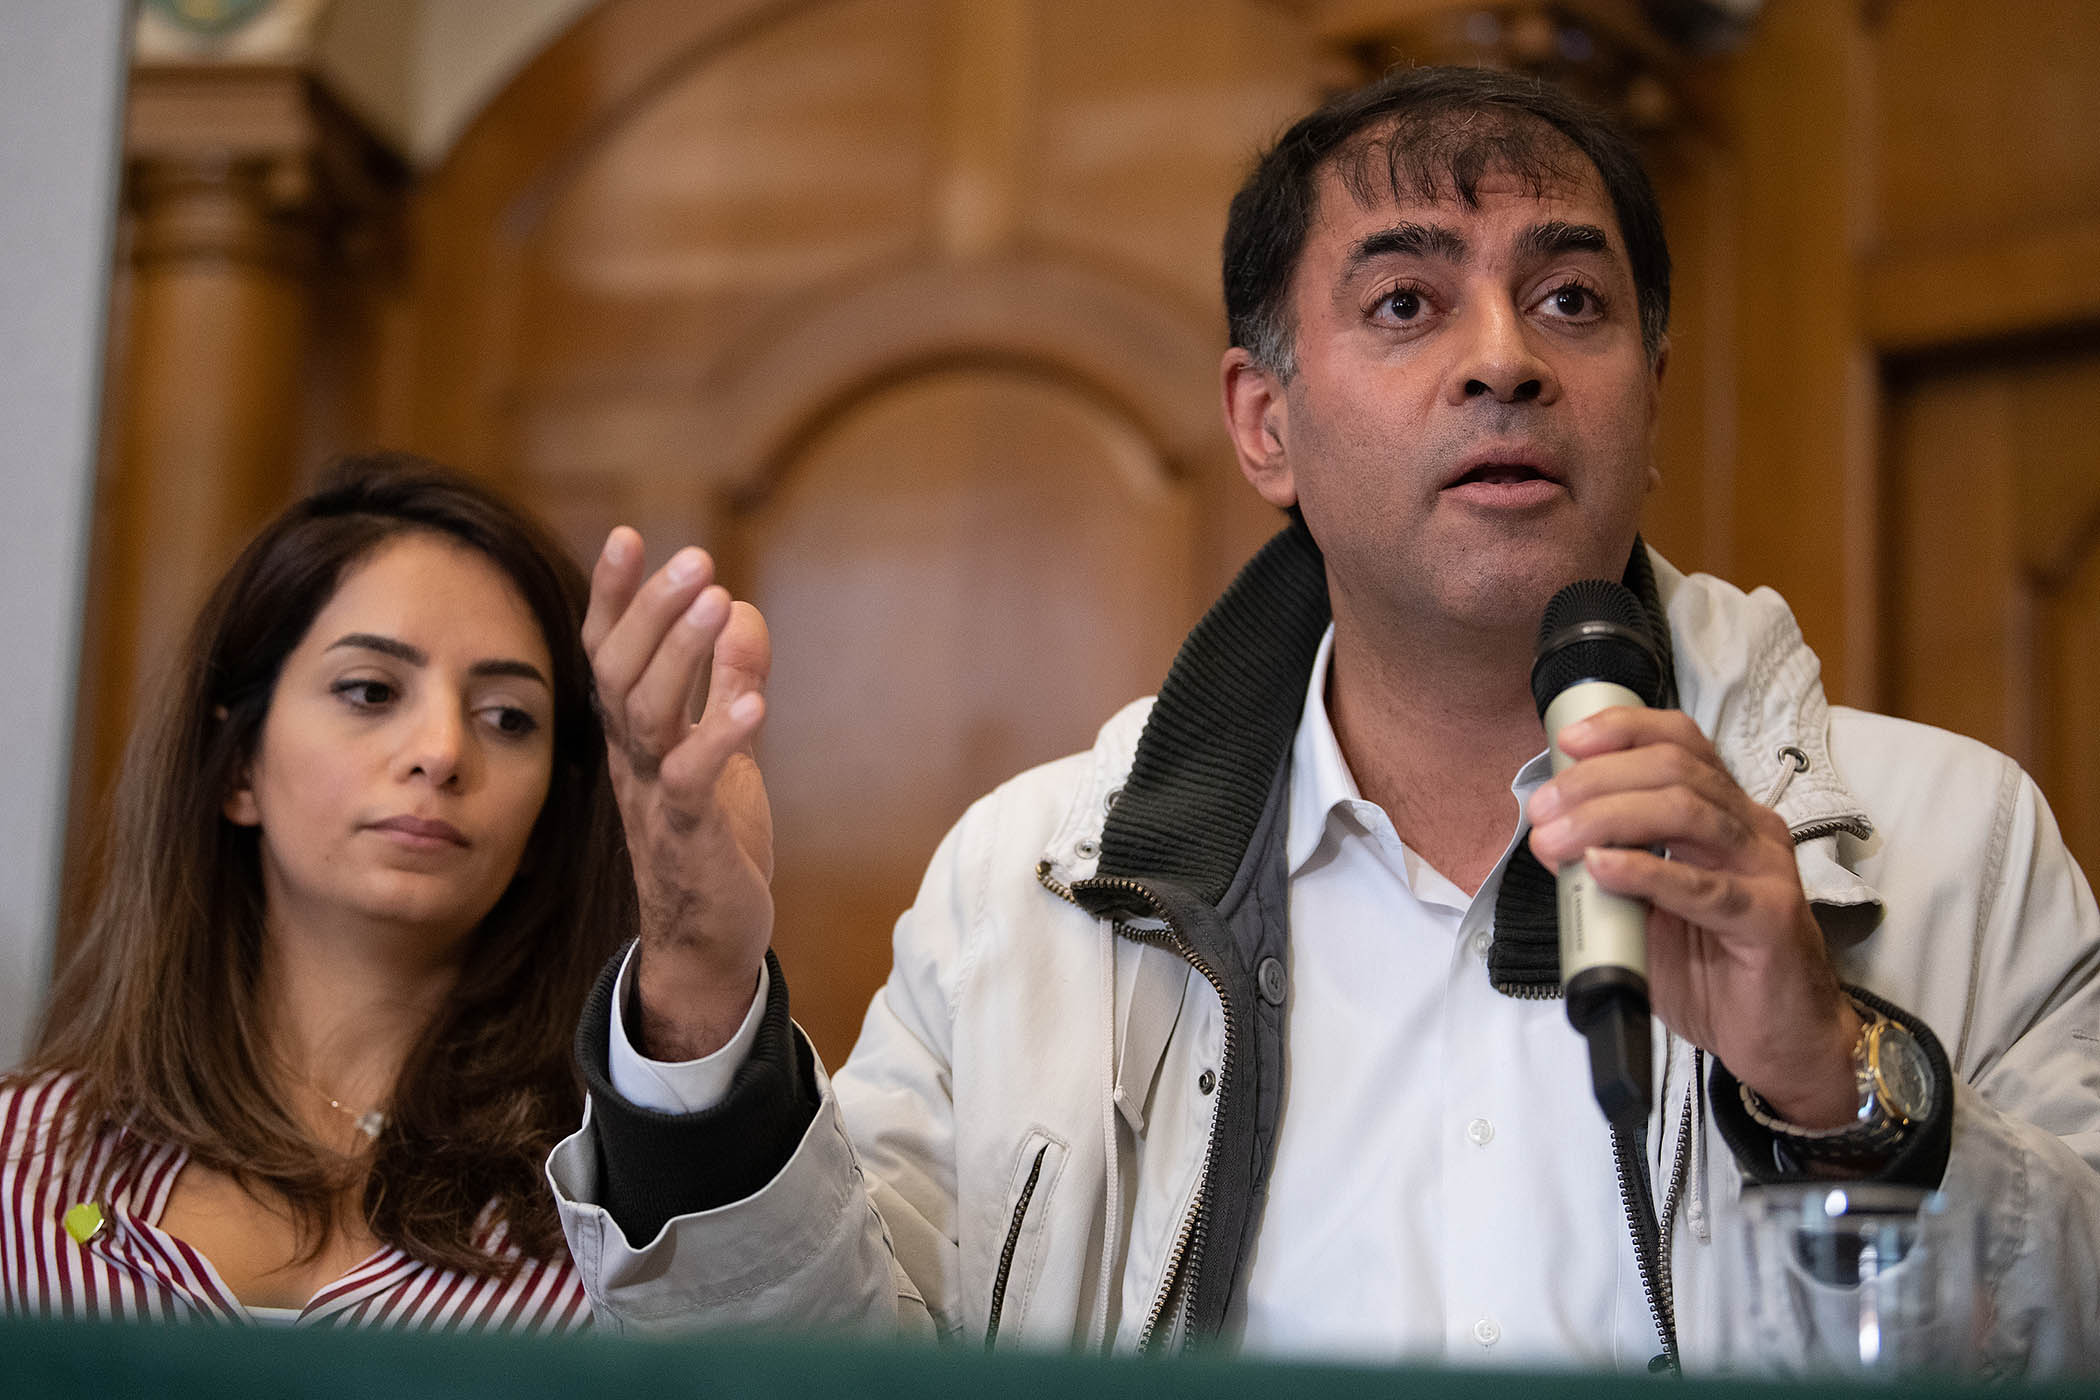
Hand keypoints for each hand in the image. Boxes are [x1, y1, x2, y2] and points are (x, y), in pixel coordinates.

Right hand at [585, 527, 773, 1060]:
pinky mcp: (687, 837)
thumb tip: (743, 611)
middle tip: (696, 557)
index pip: (611, 653)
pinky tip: (754, 704)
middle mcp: (634, 760)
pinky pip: (693, 781)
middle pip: (622, 672)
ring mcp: (655, 798)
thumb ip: (727, 684)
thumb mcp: (725, 753)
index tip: (630, 535)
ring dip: (683, 655)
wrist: (708, 946)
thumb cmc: (712, 844)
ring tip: (719, 601)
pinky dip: (720, 738)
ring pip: (648, 715)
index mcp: (638, 736)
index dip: (616, 597)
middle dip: (653, 610)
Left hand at [1525, 709, 1861, 1126]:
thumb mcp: (1651, 907)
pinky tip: (1603, 868)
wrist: (1781, 1040)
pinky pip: (1705, 887)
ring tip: (1558, 839)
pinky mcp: (1769, 919)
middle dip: (1596, 780)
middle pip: (1674, 770)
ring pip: (1688, 813)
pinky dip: (1646, 871)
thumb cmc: (1714, 968)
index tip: (1567, 740)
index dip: (1624, 729)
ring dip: (1608, 818)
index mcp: (1725, 813)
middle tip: (1543, 810)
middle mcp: (1751, 829)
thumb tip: (1553, 836)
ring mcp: (1766, 870)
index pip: (1681, 742)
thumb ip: (1614, 867)